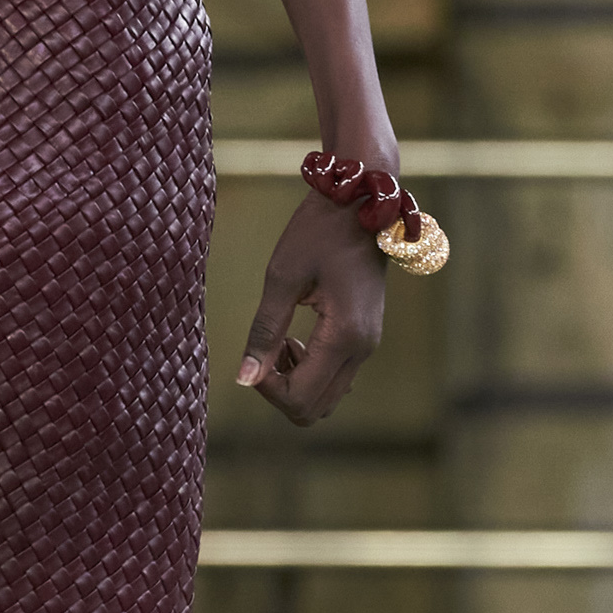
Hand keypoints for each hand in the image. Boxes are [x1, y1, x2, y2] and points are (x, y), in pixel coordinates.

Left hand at [237, 196, 387, 426]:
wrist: (361, 203)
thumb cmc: (319, 232)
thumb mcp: (282, 277)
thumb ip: (264, 331)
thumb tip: (244, 380)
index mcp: (344, 335)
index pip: (300, 399)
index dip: (266, 388)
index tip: (254, 354)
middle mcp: (363, 349)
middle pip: (314, 409)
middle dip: (280, 391)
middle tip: (265, 350)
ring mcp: (368, 346)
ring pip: (326, 399)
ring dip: (296, 383)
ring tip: (280, 341)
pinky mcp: (366, 338)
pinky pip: (336, 379)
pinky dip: (311, 372)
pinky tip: (296, 339)